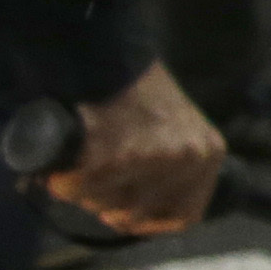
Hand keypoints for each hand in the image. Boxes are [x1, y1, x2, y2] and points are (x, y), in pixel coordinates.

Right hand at [49, 63, 221, 238]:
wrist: (107, 49)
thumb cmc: (133, 90)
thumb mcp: (171, 128)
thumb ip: (168, 164)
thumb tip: (133, 210)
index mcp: (209, 153)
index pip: (184, 215)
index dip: (147, 221)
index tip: (121, 213)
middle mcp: (190, 158)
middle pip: (137, 212)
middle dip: (105, 203)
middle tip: (91, 179)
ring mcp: (157, 158)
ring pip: (105, 203)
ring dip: (82, 191)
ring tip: (78, 165)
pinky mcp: (119, 154)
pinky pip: (80, 187)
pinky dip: (63, 181)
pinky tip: (61, 168)